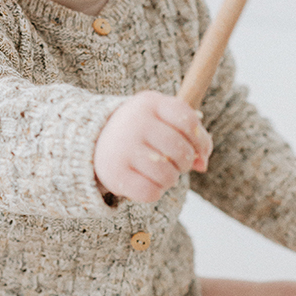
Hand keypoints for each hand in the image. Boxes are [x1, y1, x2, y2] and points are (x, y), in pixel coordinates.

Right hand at [94, 91, 212, 203]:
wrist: (94, 141)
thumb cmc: (141, 132)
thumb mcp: (164, 122)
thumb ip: (191, 137)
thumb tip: (202, 165)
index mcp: (149, 103)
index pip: (188, 121)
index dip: (200, 140)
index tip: (196, 149)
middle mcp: (134, 122)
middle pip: (181, 151)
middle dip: (184, 162)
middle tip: (174, 162)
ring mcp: (122, 148)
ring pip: (168, 175)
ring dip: (170, 179)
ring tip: (161, 172)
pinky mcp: (114, 174)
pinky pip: (151, 192)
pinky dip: (154, 191)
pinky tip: (146, 182)